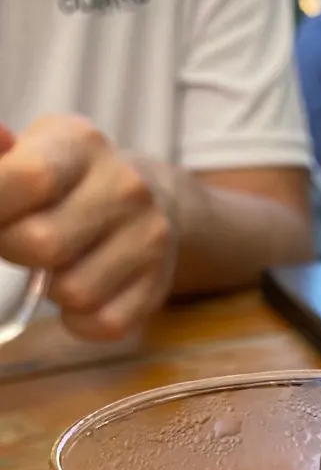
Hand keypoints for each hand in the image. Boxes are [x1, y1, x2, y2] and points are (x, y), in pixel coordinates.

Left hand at [0, 115, 177, 340]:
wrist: (146, 204)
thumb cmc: (66, 183)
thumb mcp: (30, 152)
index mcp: (82, 143)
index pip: (28, 178)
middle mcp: (126, 187)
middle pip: (43, 243)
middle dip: (14, 251)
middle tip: (18, 243)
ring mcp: (149, 238)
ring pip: (74, 292)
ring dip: (51, 290)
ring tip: (56, 267)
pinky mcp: (158, 285)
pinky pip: (105, 325)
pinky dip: (80, 321)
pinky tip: (80, 297)